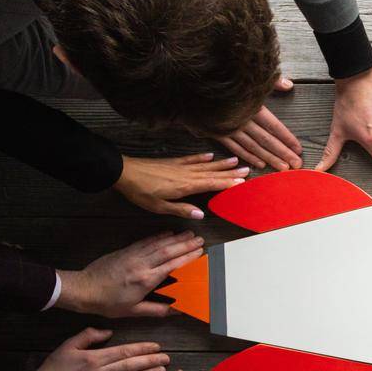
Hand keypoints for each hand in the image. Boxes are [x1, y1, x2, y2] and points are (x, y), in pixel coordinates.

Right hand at [6, 328, 169, 370]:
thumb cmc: (55, 367)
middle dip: (150, 361)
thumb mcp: (68, 346)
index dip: (142, 349)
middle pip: (131, 366)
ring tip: (163, 370)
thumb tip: (109, 332)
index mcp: (93, 359)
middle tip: (167, 358)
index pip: (123, 352)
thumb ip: (88, 336)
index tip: (156, 346)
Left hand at [57, 232, 203, 317]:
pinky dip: (158, 236)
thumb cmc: (107, 303)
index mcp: (145, 280)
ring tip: (189, 234)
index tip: (200, 252)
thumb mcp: (133, 311)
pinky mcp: (125, 251)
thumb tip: (178, 311)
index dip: (187, 257)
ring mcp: (133, 256)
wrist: (83, 290)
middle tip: (200, 239)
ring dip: (175, 238)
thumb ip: (158, 310)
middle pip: (168, 251)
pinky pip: (145, 241)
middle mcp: (141, 264)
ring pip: (158, 243)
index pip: (172, 265)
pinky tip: (167, 233)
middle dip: (186, 244)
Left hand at [115, 153, 247, 219]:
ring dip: (221, 163)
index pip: (212, 184)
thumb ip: (181, 209)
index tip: (243, 182)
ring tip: (236, 161)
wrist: (124, 172)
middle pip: (213, 173)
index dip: (228, 183)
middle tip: (247, 170)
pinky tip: (210, 156)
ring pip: (205, 165)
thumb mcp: (159, 206)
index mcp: (185, 186)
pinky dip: (202, 157)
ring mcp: (180, 167)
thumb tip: (201, 214)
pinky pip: (191, 159)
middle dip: (231, 172)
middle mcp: (186, 175)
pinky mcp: (172, 163)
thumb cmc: (140, 191)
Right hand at [217, 76, 303, 170]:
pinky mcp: (217, 133)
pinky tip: (259, 164)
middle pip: (267, 140)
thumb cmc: (222, 80)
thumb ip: (271, 82)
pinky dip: (248, 157)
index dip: (287, 138)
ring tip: (282, 168)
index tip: (299, 149)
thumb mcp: (248, 77)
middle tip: (296, 164)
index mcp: (251, 106)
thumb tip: (289, 85)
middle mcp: (242, 120)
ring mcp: (229, 128)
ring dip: (269, 158)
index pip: (274, 126)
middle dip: (283, 153)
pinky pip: (235, 148)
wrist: (190, 85)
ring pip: (253, 147)